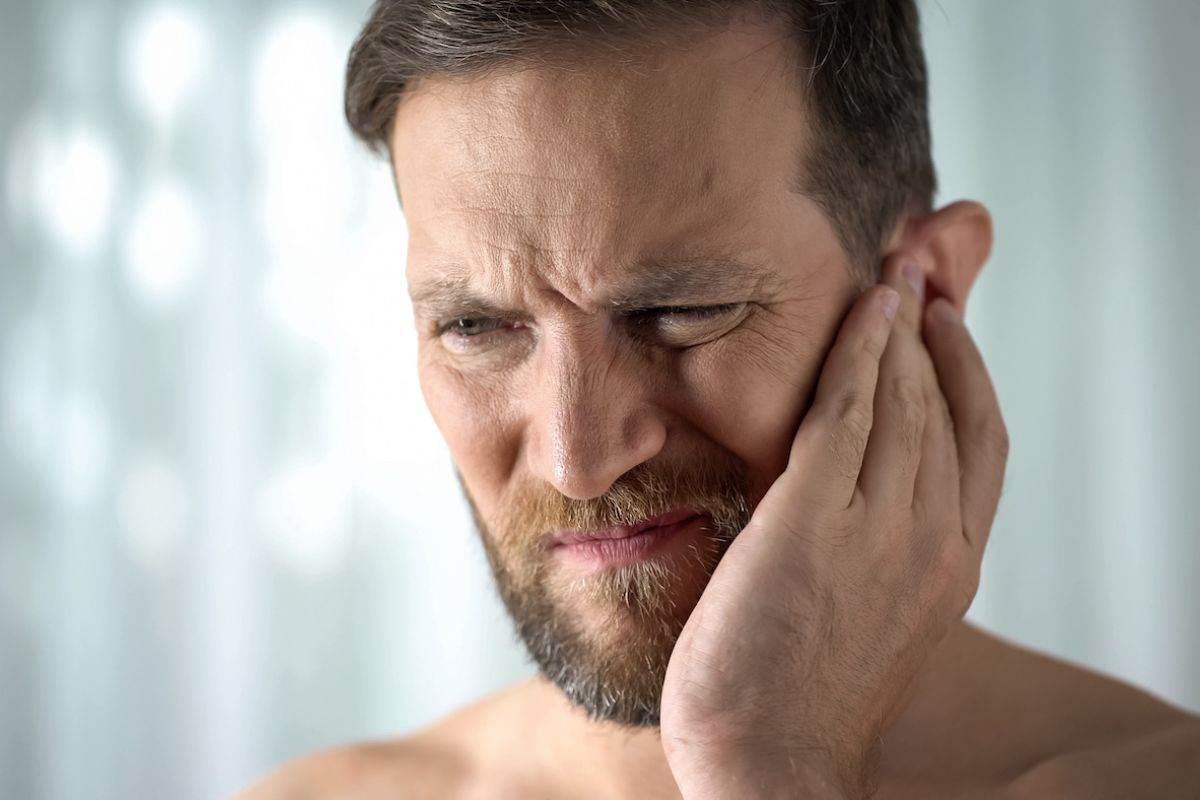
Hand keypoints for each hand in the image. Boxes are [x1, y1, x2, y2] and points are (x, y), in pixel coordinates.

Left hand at [659, 259, 1008, 798]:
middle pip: (951, 407)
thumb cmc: (797, 695)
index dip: (967, 375)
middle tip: (919, 271)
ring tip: (892, 274)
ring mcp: (881, 528)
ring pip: (906, 399)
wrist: (767, 760)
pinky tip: (861, 313)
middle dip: (936, 330)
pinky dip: (861, 352)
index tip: (945, 327)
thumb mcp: (863, 614)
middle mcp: (934, 539)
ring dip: (900, 327)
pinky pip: (850, 411)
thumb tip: (855, 498)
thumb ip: (874, 548)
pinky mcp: (816, 518)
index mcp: (951, 567)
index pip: (979, 445)